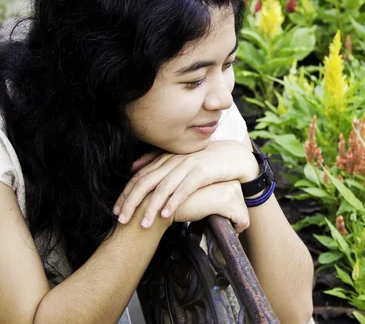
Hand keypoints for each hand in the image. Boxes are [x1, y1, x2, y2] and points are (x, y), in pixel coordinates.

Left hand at [113, 140, 258, 227]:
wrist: (233, 156)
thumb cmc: (204, 160)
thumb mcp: (179, 159)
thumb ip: (155, 160)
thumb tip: (132, 167)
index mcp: (166, 159)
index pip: (140, 176)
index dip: (126, 194)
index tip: (116, 210)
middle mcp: (173, 161)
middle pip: (146, 182)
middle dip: (132, 202)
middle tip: (122, 220)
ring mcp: (187, 166)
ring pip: (163, 188)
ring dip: (151, 207)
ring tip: (143, 224)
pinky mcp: (202, 172)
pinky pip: (184, 189)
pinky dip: (174, 202)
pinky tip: (166, 214)